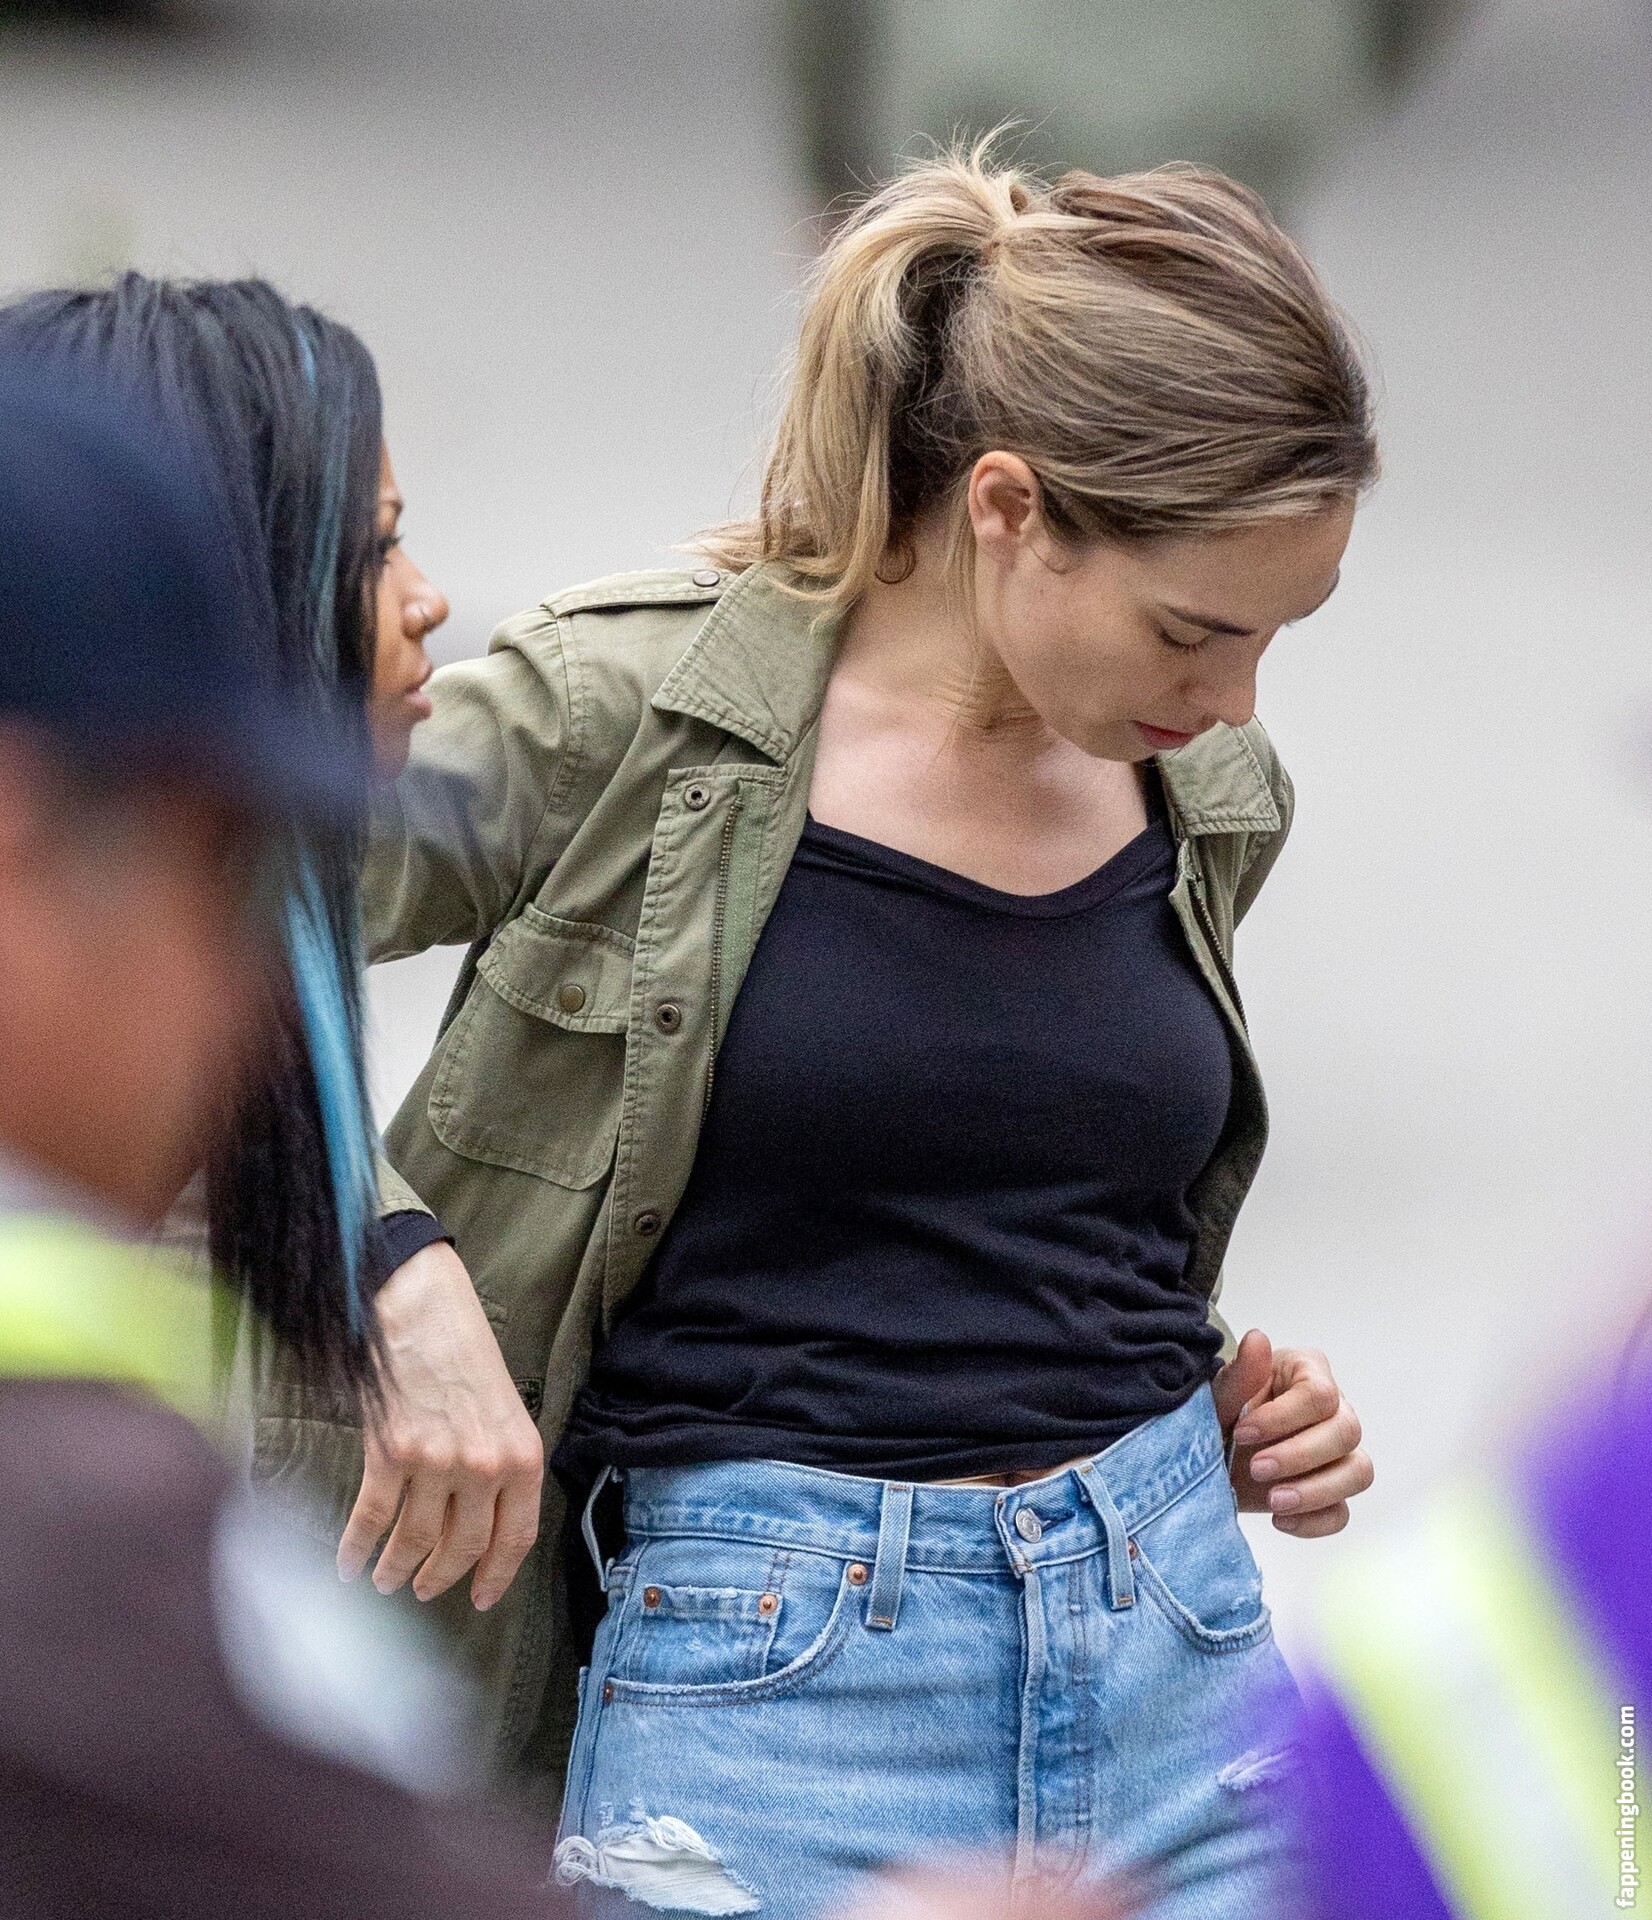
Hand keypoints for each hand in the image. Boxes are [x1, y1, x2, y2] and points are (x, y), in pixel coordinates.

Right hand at [337, 1240, 543, 1609]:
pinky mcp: (390, 1453)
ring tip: (385, 1581)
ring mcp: (436, 1462)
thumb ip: (501, 1464)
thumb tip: (480, 1521)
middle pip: (463, 1548)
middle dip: (440, 1578)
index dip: (496, 1576)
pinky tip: (347, 1565)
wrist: (422, 1306)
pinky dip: (356, 1548)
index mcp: (522, 1455)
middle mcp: (484, 1465)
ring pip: (416, 1541)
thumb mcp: (505, 1408)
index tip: (479, 1599)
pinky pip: (372, 1518)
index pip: (515, 1537)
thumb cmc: (465, 1351)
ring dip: (397, 1570)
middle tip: (422, 1590)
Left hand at [1212, 1329, 1372, 1536]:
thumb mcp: (1220, 1395)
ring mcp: (1339, 1453)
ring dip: (1316, 1491)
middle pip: (1346, 1432)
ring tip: (1274, 1502)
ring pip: (1358, 1472)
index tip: (1242, 1432)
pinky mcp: (1332, 1492)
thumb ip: (1239, 1373)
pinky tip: (1279, 1519)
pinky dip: (1314, 1521)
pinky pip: (1342, 1512)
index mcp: (1308, 1373)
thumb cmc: (1222, 1412)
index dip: (1283, 1417)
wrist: (1210, 1451)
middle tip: (1255, 1469)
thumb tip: (1257, 1339)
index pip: (1319, 1394)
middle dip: (1300, 1456)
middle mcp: (1334, 1409)